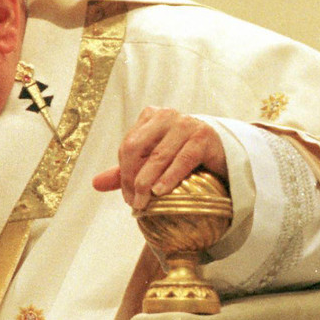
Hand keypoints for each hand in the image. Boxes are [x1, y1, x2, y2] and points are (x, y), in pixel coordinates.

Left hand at [91, 107, 227, 210]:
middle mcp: (166, 115)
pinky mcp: (204, 137)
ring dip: (147, 183)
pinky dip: (169, 177)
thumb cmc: (183, 155)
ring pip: (158, 155)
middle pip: (136, 147)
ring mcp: (186, 124)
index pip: (127, 145)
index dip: (124, 174)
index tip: (128, 198)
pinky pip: (182, 159)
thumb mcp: (152, 161)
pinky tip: (160, 192)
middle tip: (135, 202)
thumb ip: (126, 171)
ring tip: (144, 203)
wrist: (224, 152)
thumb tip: (95, 184)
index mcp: (150, 116)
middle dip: (131, 178)